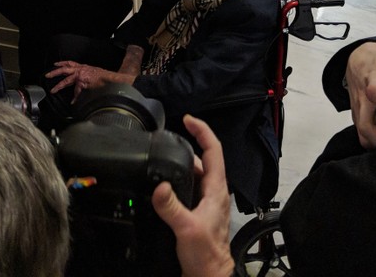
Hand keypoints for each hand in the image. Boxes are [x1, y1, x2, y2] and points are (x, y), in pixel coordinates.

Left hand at [46, 61, 131, 101]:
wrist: (111, 79)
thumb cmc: (104, 77)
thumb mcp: (93, 73)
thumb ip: (85, 76)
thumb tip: (80, 82)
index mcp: (83, 67)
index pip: (70, 63)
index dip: (62, 63)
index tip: (55, 64)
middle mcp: (81, 69)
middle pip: (65, 69)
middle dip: (55, 72)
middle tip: (47, 75)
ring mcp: (81, 75)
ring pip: (67, 80)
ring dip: (59, 86)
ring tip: (53, 90)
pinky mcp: (83, 82)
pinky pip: (77, 91)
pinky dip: (75, 97)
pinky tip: (72, 102)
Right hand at [152, 115, 233, 276]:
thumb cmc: (207, 256)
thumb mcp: (186, 229)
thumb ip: (171, 207)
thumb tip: (160, 185)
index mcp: (216, 189)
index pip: (213, 150)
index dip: (202, 131)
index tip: (188, 120)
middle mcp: (213, 192)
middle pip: (202, 159)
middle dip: (187, 145)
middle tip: (168, 138)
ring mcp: (206, 202)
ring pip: (195, 174)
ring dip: (181, 164)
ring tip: (163, 158)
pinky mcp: (198, 212)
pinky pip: (188, 188)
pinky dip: (178, 181)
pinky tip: (166, 186)